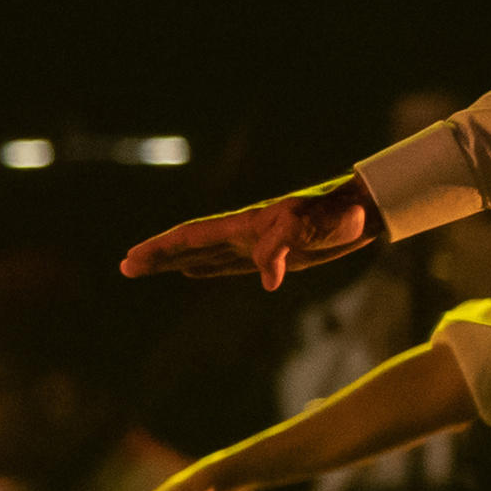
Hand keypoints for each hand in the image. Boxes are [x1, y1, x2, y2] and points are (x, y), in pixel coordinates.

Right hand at [120, 176, 375, 291]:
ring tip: (145, 268)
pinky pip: (228, 263)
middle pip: (189, 245)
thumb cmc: (340, 215)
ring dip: (173, 262)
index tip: (131, 259)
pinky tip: (191, 271)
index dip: (160, 248)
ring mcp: (256, 243)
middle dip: (157, 255)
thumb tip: (266, 279)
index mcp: (245, 224)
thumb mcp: (312, 227)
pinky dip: (204, 267)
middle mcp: (244, 233)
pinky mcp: (273, 255)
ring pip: (204, 254)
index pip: (192, 236)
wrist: (366, 210)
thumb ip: (283, 247)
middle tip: (125, 268)